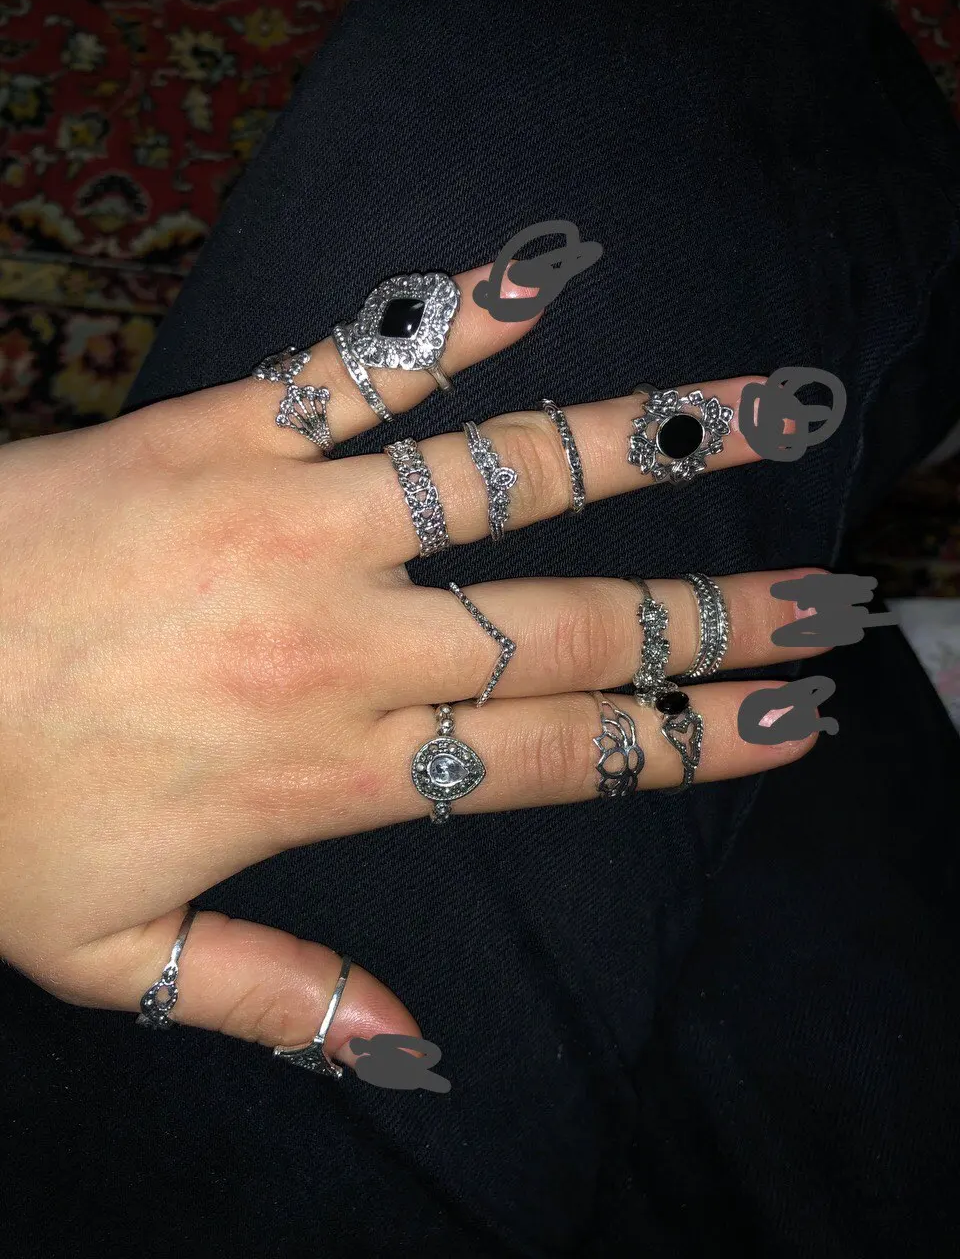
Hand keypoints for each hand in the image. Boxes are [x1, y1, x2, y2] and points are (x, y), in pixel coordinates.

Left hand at [0, 261, 827, 1072]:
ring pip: (503, 483)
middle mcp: (340, 644)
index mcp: (326, 773)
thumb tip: (407, 1046)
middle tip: (819, 602)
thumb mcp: (110, 954)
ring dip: (645, 450)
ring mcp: (290, 525)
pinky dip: (451, 322)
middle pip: (570, 630)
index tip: (780, 719)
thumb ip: (272, 998)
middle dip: (711, 619)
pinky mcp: (222, 432)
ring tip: (758, 418)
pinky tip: (544, 280)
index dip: (679, 738)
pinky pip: (357, 371)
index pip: (552, 755)